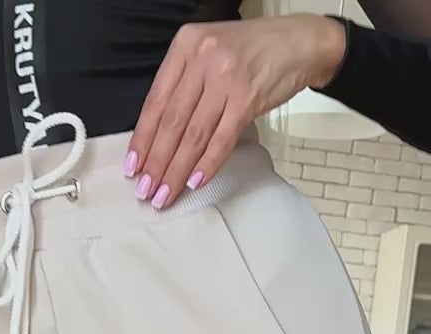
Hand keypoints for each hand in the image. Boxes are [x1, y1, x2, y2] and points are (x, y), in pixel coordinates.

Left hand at [126, 14, 347, 207]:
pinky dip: (207, 164)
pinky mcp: (248, 98)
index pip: (156, 100)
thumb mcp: (210, 52)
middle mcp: (203, 58)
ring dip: (177, 170)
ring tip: (165, 194)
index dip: (142, 138)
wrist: (298, 42)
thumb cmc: (252, 51)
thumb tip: (160, 134)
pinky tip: (195, 182)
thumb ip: (185, 83)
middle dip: (156, 162)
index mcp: (186, 45)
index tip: (133, 167)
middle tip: (146, 190)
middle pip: (172, 121)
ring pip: (194, 134)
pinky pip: (222, 139)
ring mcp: (226, 78)